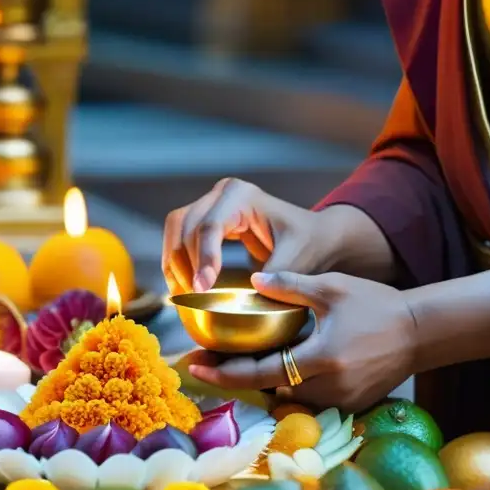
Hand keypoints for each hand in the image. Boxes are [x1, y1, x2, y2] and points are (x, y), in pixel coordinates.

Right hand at [163, 178, 392, 294]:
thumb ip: (275, 275)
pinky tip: (181, 285)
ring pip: (176, 228)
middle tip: (191, 296)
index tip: (202, 289)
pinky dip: (176, 260)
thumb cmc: (310, 244)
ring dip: (174, 261)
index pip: (210, 226)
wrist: (316, 237)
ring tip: (182, 293)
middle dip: (184, 262)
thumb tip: (249, 292)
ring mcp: (213, 203)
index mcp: (242, 196)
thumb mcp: (298, 260)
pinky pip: (180, 235)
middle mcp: (222, 194)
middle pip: (185, 225)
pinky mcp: (209, 218)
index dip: (203, 258)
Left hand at [187, 271, 417, 412]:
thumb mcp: (332, 288)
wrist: (422, 332)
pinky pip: (309, 398)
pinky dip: (292, 384)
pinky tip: (277, 365)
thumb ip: (289, 285)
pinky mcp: (350, 405)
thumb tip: (251, 280)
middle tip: (205, 361)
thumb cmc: (377, 304)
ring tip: (236, 360)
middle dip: (239, 376)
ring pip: (288, 395)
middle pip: (270, 388)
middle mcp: (329, 387)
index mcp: (321, 358)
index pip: (261, 372)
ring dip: (266, 380)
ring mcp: (340, 401)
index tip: (195, 365)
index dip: (224, 371)